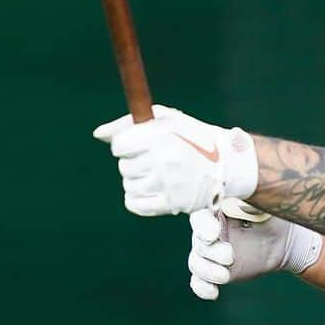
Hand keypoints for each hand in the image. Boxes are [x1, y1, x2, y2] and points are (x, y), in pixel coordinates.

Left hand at [93, 105, 257, 216]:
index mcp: (163, 136)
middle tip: (154, 157)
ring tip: (156, 172)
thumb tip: (98, 134)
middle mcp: (164, 160)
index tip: (138, 143)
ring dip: (136, 179)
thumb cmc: (192, 137)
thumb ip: (129, 124)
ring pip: (128, 184)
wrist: (226, 163)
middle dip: (134, 161)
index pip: (120, 145)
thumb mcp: (166, 120)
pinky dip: (137, 197)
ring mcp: (168, 184)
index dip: (125, 143)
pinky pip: (134, 204)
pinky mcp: (171, 204)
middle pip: (124, 166)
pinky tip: (151, 188)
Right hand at [187, 199, 322, 300]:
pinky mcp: (215, 270)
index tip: (215, 233)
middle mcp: (209, 229)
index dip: (203, 226)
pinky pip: (199, 280)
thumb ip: (252, 199)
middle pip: (197, 241)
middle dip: (210, 252)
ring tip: (225, 275)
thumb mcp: (265, 204)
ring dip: (207, 271)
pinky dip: (202, 287)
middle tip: (230, 256)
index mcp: (216, 209)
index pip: (200, 215)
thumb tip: (243, 197)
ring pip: (196, 262)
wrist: (284, 239)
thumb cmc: (273, 214)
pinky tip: (213, 293)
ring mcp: (210, 251)